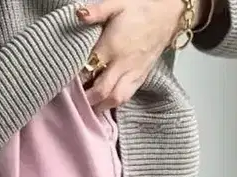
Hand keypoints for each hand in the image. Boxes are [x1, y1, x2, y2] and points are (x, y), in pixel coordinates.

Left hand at [77, 0, 200, 111]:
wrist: (169, 14)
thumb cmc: (141, 8)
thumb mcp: (118, 2)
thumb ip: (97, 11)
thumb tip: (78, 14)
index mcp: (113, 46)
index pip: (90, 69)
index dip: (77, 80)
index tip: (66, 83)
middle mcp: (123, 63)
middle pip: (101, 91)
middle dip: (86, 99)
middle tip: (74, 101)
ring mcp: (133, 73)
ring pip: (115, 99)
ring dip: (100, 106)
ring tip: (88, 106)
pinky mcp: (141, 77)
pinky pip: (126, 97)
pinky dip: (113, 104)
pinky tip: (103, 104)